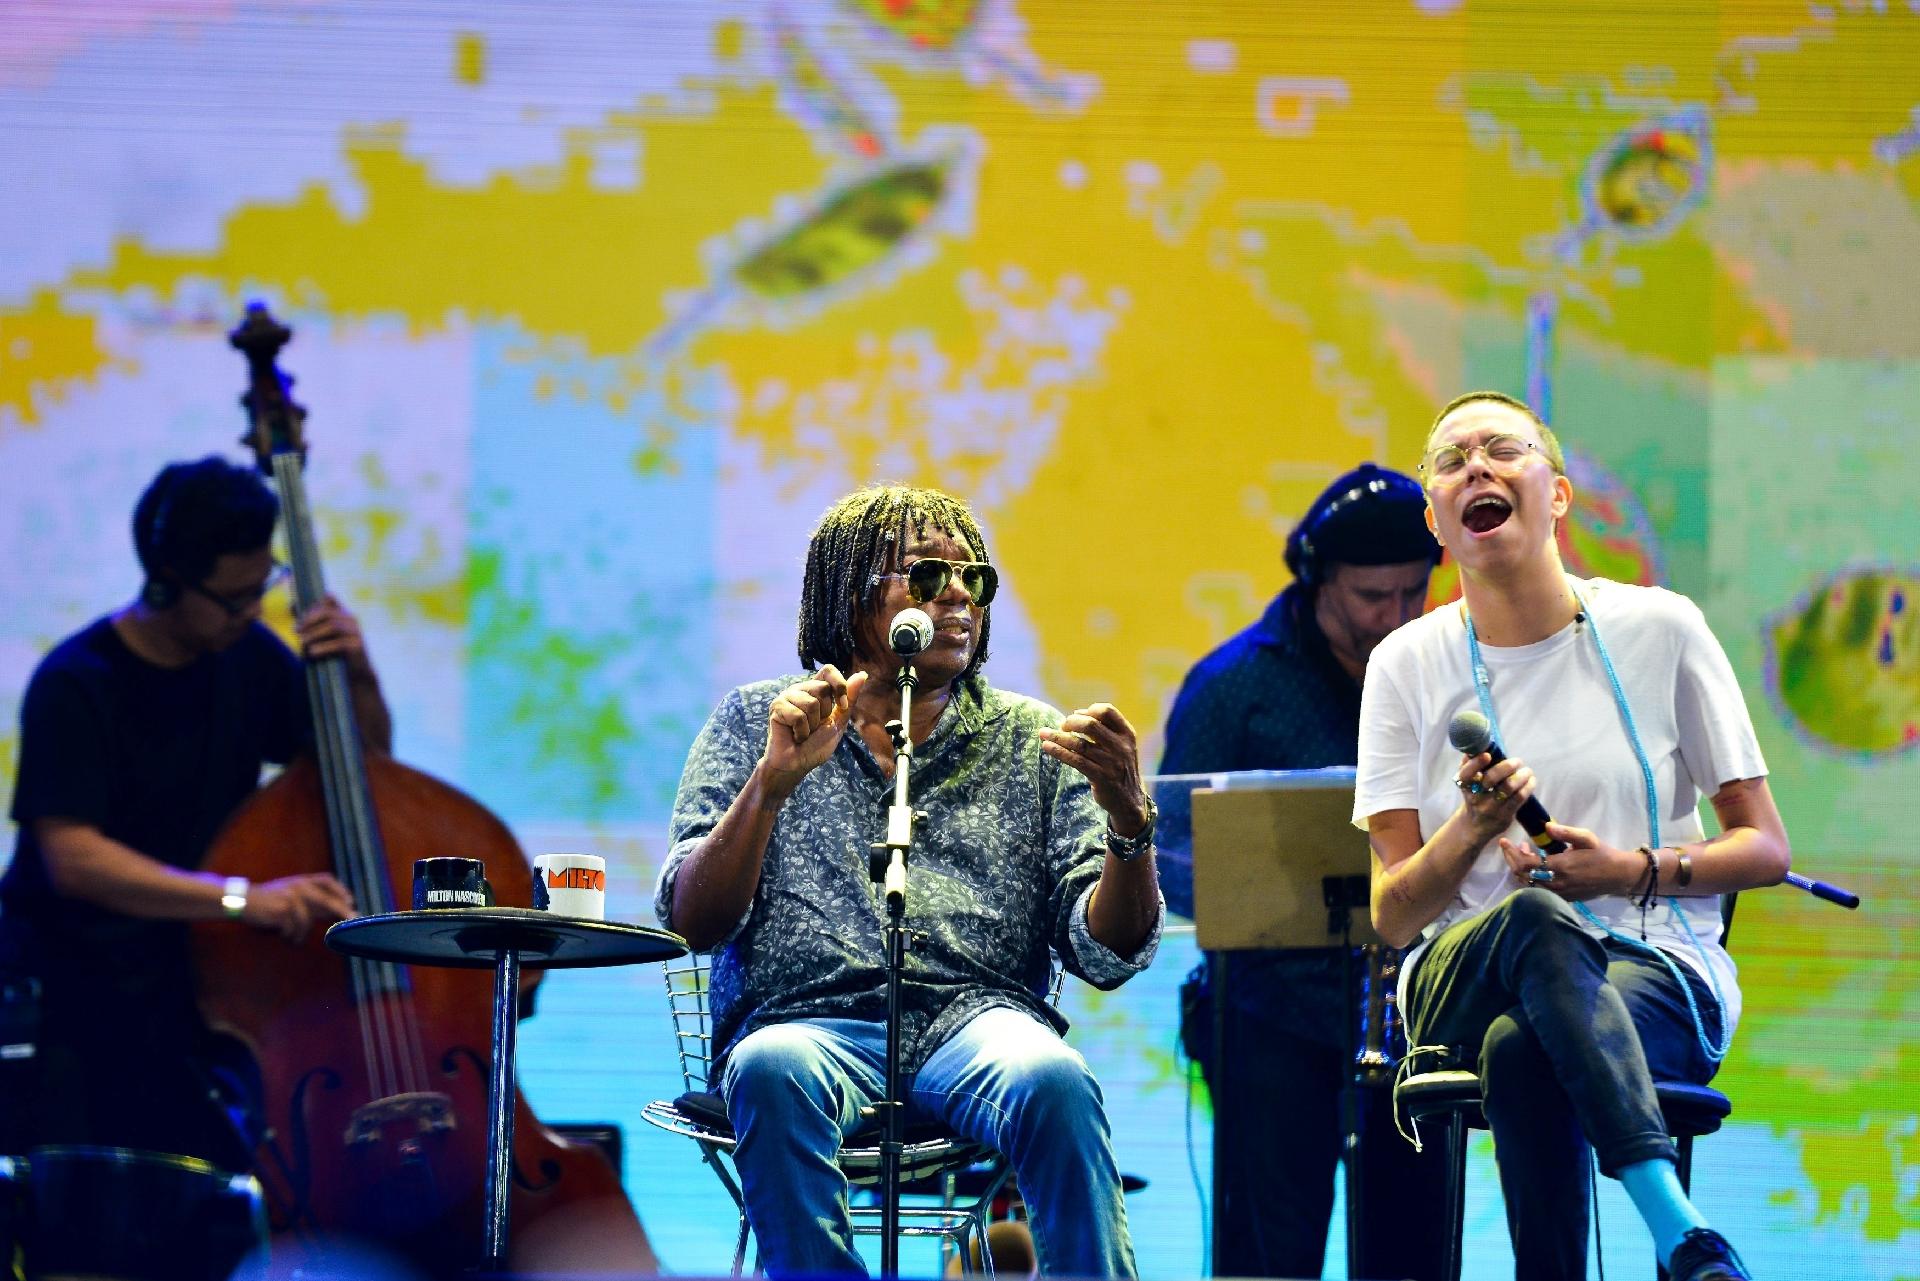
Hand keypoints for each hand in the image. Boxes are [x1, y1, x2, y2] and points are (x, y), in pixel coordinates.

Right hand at [243, 873, 355, 942]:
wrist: (244, 900)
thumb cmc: (270, 899)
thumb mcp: (291, 892)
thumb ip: (311, 899)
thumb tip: (336, 910)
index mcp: (301, 880)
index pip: (326, 880)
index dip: (340, 890)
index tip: (351, 901)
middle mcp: (298, 887)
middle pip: (326, 900)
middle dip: (341, 910)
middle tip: (353, 918)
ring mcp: (290, 898)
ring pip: (307, 920)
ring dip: (301, 932)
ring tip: (294, 938)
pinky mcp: (282, 910)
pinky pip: (294, 928)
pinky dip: (290, 935)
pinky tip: (284, 935)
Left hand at [297, 595, 372, 676]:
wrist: (356, 672)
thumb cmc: (335, 653)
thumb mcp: (322, 635)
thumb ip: (309, 622)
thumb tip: (291, 605)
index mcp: (342, 613)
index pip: (330, 599)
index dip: (313, 603)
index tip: (297, 614)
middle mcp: (350, 619)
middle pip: (328, 612)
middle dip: (309, 620)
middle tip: (296, 630)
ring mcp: (355, 632)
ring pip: (333, 626)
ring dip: (314, 633)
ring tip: (302, 642)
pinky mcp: (357, 646)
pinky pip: (339, 643)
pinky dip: (323, 647)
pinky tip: (312, 652)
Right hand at [762, 666, 868, 794]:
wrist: (797, 764)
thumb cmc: (816, 745)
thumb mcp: (838, 722)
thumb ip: (849, 699)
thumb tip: (863, 675)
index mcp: (815, 690)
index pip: (829, 670)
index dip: (839, 685)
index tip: (842, 706)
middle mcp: (800, 689)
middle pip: (822, 688)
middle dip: (824, 713)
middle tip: (813, 727)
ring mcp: (786, 697)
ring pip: (811, 703)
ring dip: (812, 726)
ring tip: (803, 732)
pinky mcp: (776, 707)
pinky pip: (798, 716)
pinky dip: (801, 732)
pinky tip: (794, 736)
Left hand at [1039, 703, 1149, 834]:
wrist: (1128, 800)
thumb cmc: (1118, 767)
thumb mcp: (1120, 746)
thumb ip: (1104, 730)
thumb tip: (1077, 713)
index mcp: (1127, 734)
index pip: (1108, 711)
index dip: (1089, 710)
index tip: (1076, 715)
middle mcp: (1121, 747)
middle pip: (1091, 725)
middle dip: (1071, 722)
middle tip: (1061, 726)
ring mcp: (1111, 763)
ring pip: (1080, 744)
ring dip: (1058, 737)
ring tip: (1043, 733)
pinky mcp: (1101, 778)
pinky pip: (1076, 761)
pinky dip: (1059, 752)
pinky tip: (1047, 747)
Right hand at [1453, 751, 1535, 842]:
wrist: (1475, 825)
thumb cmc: (1474, 796)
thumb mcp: (1467, 783)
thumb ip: (1469, 765)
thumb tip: (1478, 746)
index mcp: (1465, 786)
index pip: (1467, 774)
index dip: (1476, 763)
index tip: (1487, 755)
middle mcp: (1476, 798)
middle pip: (1492, 779)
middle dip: (1507, 766)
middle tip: (1517, 761)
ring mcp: (1491, 808)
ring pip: (1509, 788)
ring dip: (1522, 776)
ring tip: (1527, 771)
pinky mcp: (1504, 816)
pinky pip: (1519, 798)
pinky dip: (1528, 787)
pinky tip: (1531, 781)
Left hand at [1499, 822, 1642, 900]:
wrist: (1617, 876)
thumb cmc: (1601, 854)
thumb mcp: (1586, 838)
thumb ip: (1565, 832)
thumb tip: (1546, 826)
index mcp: (1560, 867)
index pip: (1525, 864)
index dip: (1511, 853)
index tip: (1504, 841)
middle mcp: (1556, 883)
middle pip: (1522, 876)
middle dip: (1512, 859)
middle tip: (1512, 845)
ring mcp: (1558, 893)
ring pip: (1528, 884)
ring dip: (1521, 868)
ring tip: (1525, 852)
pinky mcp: (1562, 898)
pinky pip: (1538, 890)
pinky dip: (1530, 878)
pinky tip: (1535, 865)